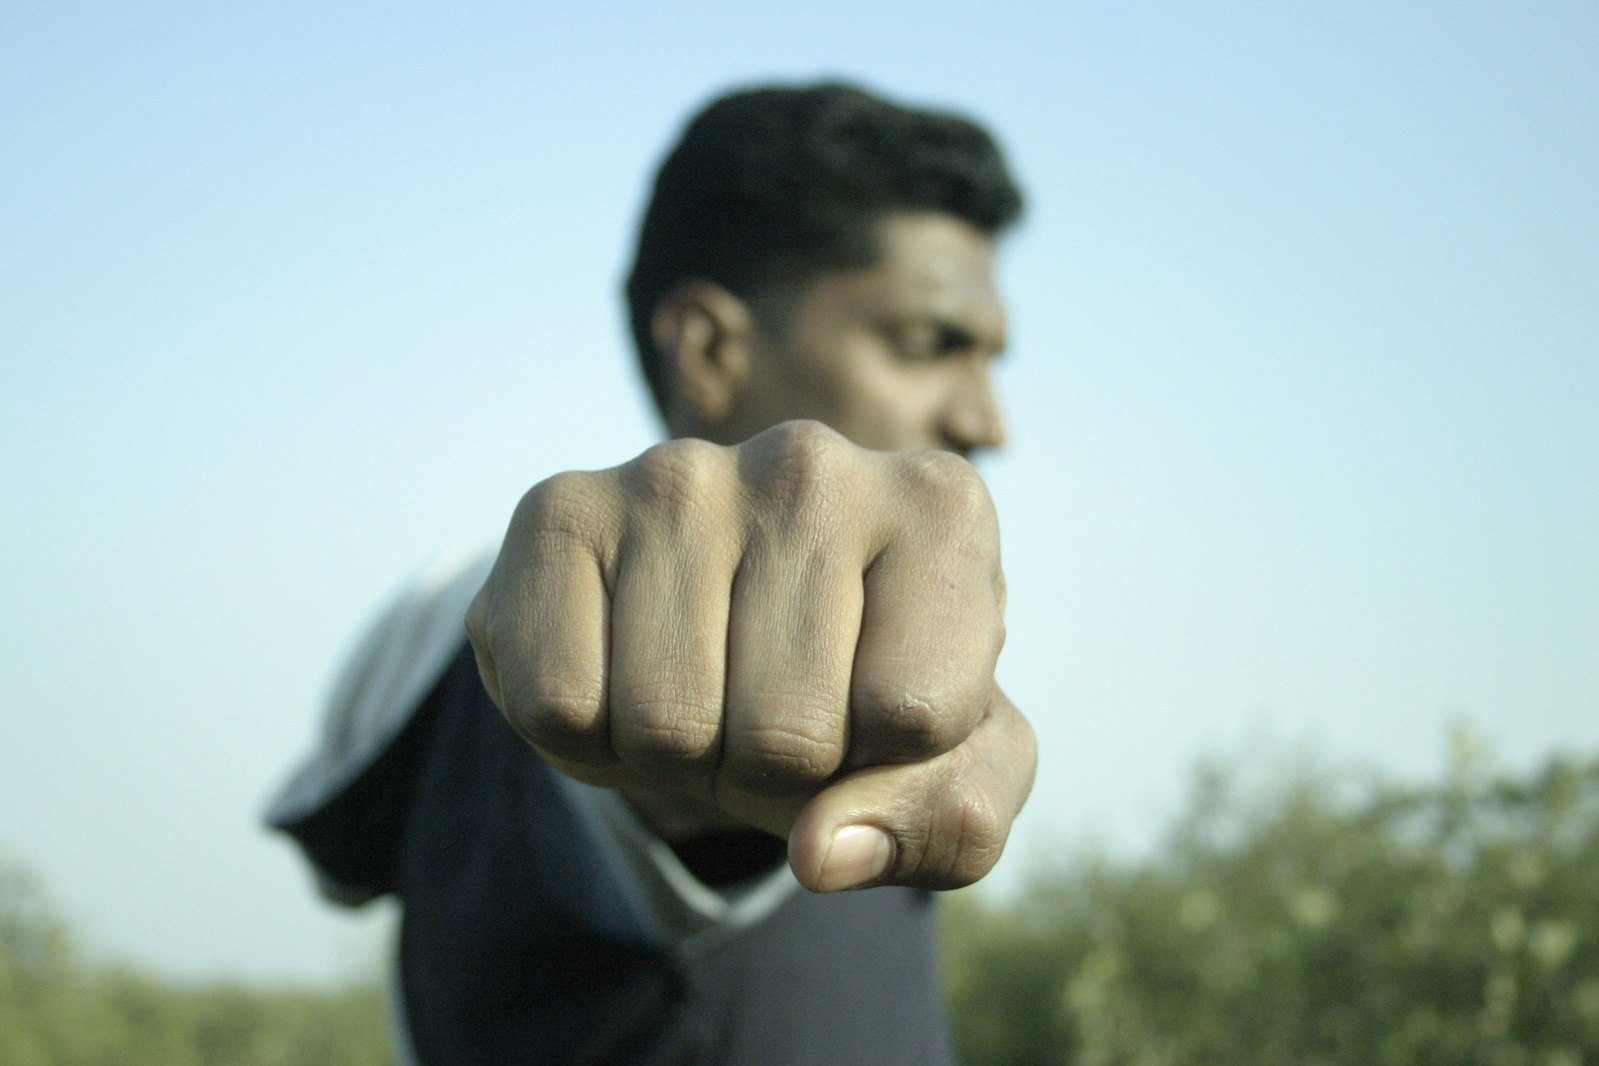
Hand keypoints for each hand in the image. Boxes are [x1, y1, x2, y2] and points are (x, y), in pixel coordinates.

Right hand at [466, 420, 1035, 891]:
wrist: (738, 630)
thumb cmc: (869, 690)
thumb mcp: (958, 767)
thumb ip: (948, 822)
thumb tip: (821, 852)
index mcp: (942, 507)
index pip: (913, 714)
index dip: (884, 762)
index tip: (876, 709)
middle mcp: (812, 463)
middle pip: (787, 732)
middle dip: (777, 774)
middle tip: (776, 714)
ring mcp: (678, 473)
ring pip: (668, 724)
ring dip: (682, 758)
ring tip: (707, 690)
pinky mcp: (561, 507)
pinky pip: (558, 703)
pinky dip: (586, 737)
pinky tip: (626, 672)